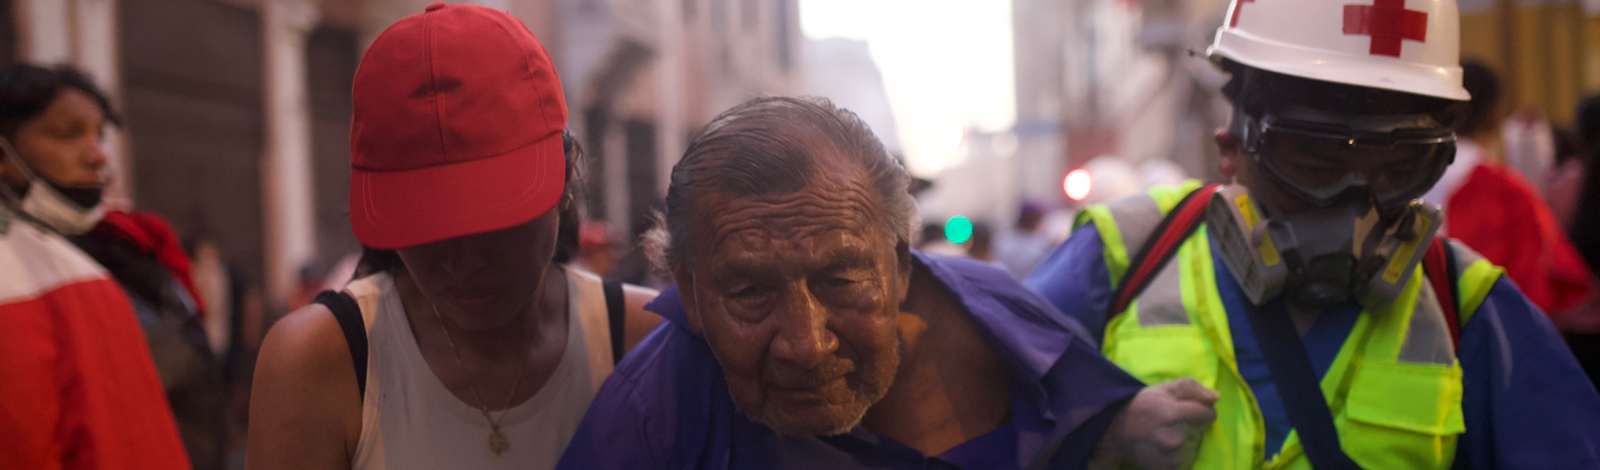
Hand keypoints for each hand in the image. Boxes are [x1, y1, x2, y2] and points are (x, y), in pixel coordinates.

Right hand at [1089, 378, 1219, 469]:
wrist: (1112, 430)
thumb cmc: (1140, 405)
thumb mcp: (1163, 389)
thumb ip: (1192, 388)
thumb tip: (1216, 398)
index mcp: (1174, 413)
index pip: (1207, 414)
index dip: (1202, 411)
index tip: (1191, 411)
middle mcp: (1174, 437)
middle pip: (1199, 432)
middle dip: (1190, 426)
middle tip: (1170, 422)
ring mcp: (1170, 456)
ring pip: (1192, 447)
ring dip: (1183, 442)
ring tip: (1164, 435)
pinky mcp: (1166, 468)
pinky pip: (1183, 461)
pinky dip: (1176, 455)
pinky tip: (1162, 447)